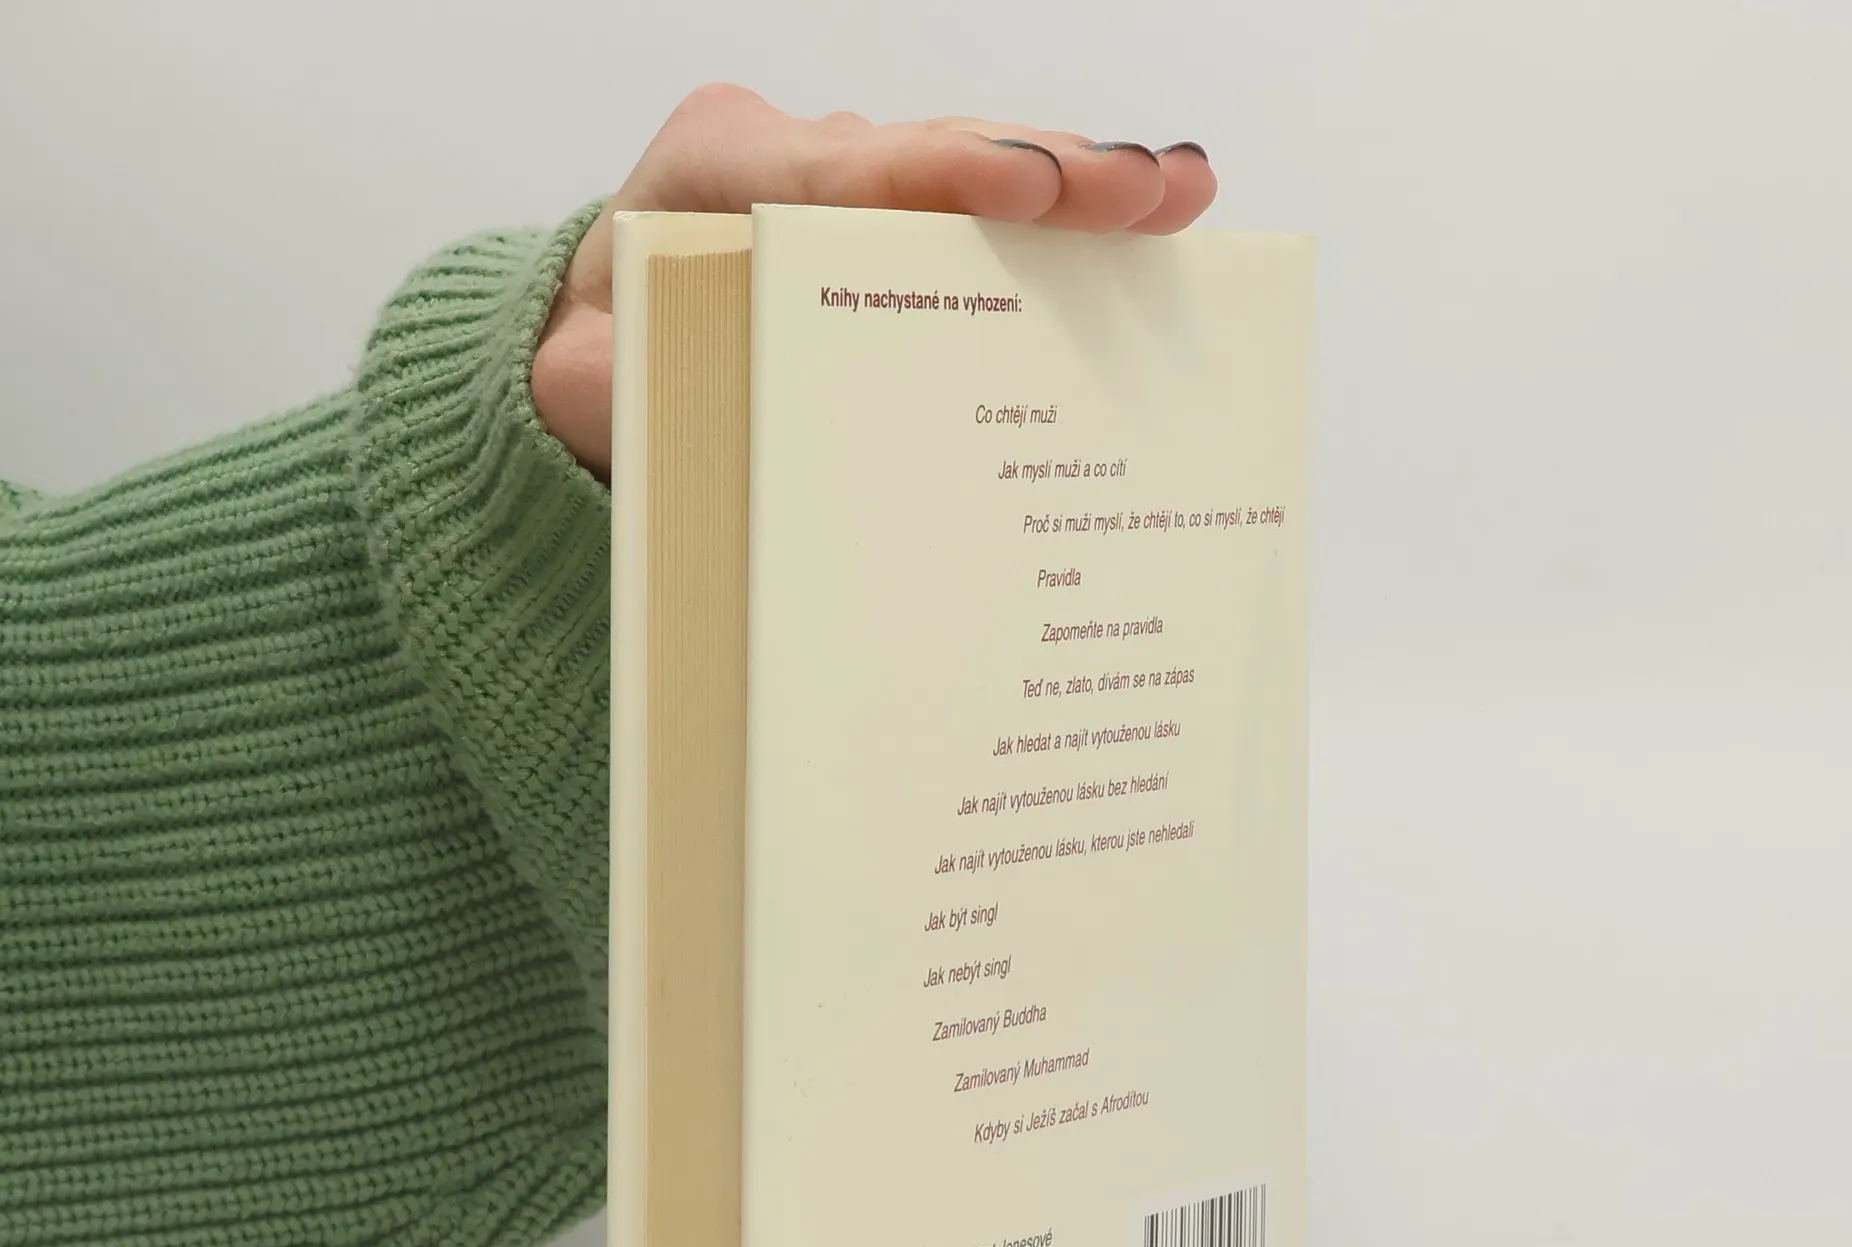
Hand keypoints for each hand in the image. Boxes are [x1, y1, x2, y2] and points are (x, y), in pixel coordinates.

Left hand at [531, 84, 1217, 477]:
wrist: (597, 355)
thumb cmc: (610, 372)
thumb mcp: (593, 385)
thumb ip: (626, 384)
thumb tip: (690, 408)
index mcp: (714, 182)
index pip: (832, 171)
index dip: (934, 176)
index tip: (1019, 188)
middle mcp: (796, 163)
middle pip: (933, 152)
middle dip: (1046, 168)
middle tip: (1142, 189)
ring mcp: (856, 182)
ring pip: (977, 167)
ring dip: (1082, 182)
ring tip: (1178, 194)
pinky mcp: (897, 220)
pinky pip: (990, 210)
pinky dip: (1070, 221)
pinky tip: (1154, 223)